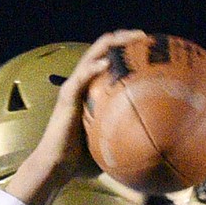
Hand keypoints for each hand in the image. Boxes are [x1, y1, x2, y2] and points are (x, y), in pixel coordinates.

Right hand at [6, 31, 142, 204]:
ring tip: (132, 39)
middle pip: (104, 48)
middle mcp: (82, 83)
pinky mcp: (67, 96)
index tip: (149, 49)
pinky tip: (108, 62)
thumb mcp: (107, 148)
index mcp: (92, 90)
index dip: (128, 49)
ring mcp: (73, 87)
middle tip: (145, 37)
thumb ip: (124, 143)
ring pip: (93, 54)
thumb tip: (150, 154)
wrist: (55, 167)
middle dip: (125, 37)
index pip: (110, 59)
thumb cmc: (79, 162)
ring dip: (113, 43)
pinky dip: (94, 67)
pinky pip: (81, 76)